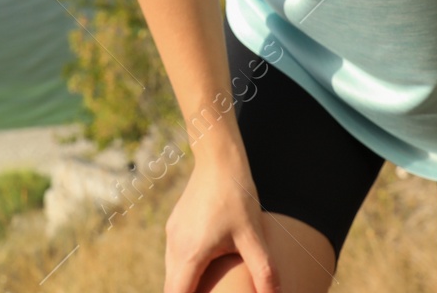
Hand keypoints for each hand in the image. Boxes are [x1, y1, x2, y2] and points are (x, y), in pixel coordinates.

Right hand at [165, 159, 280, 292]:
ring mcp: (173, 234)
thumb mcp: (253, 236)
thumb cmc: (236, 195)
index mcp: (189, 254)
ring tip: (207, 288)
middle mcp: (175, 247)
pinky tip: (207, 268)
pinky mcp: (176, 225)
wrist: (218, 157)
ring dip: (187, 285)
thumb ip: (264, 271)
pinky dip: (187, 270)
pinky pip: (176, 257)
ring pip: (173, 273)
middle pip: (172, 288)